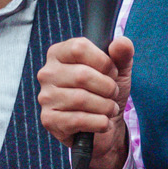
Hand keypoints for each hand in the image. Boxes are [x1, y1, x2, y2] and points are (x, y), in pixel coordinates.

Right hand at [37, 36, 134, 168]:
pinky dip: (99, 123)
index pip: (79, 48)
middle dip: (107, 87)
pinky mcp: (49, 120)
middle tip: (113, 93)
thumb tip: (121, 43)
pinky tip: (103, 122)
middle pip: (81, 75)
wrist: (102, 126)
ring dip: (105, 106)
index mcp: (59, 54)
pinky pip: (78, 120)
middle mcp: (47, 73)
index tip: (112, 72)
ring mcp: (45, 97)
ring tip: (110, 109)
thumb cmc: (105, 92)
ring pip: (81, 99)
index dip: (103, 61)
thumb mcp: (118, 70)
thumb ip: (122, 53)